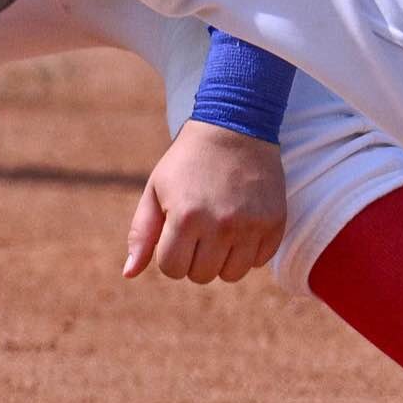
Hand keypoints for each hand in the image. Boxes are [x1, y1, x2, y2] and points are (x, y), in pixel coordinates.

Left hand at [123, 121, 286, 284]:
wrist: (235, 127)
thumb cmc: (188, 161)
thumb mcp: (156, 190)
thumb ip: (141, 234)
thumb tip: (129, 274)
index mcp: (185, 217)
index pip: (172, 269)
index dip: (170, 253)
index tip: (176, 230)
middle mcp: (220, 225)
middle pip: (201, 276)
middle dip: (194, 258)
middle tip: (198, 227)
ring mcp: (251, 225)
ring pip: (232, 275)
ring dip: (222, 259)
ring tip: (220, 229)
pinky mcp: (274, 222)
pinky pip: (258, 261)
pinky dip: (248, 251)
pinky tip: (242, 223)